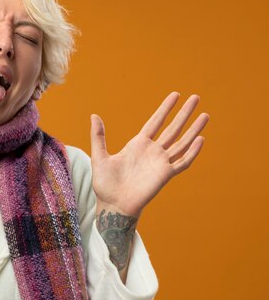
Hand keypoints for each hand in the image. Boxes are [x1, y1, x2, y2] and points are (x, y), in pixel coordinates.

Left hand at [90, 92, 209, 217]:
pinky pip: (182, 162)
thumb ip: (98, 136)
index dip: (165, 108)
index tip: (175, 95)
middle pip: (172, 128)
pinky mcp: (165, 175)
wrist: (113, 204)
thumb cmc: (105, 183)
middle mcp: (152, 151)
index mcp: (138, 144)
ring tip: (205, 115)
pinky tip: (200, 139)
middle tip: (196, 97)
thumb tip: (94, 116)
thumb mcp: (99, 156)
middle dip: (184, 113)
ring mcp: (160, 162)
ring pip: (181, 142)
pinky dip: (192, 152)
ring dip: (193, 129)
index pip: (155, 122)